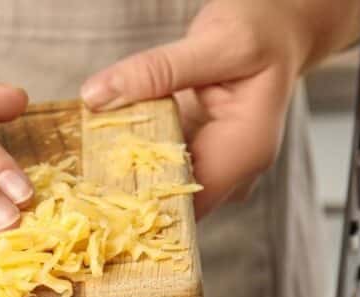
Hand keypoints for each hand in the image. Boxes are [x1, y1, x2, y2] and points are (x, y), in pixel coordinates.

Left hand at [80, 1, 314, 216]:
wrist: (278, 27)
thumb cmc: (259, 31)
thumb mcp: (212, 42)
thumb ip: (155, 70)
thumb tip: (97, 95)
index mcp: (246, 151)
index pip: (190, 201)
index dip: (144, 205)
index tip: (98, 197)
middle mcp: (235, 169)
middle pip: (175, 201)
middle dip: (129, 195)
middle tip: (81, 185)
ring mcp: (217, 165)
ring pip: (165, 188)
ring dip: (127, 180)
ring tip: (86, 172)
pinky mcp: (199, 154)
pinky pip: (162, 168)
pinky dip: (135, 160)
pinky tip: (105, 151)